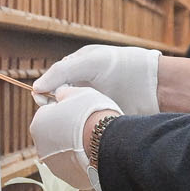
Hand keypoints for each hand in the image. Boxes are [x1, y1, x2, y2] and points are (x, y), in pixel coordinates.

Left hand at [30, 85, 119, 190]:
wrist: (106, 142)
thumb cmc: (91, 113)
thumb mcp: (76, 93)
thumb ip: (63, 93)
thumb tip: (60, 93)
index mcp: (38, 124)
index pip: (48, 114)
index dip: (64, 111)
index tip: (77, 111)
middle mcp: (40, 147)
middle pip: (54, 135)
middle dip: (66, 131)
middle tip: (85, 125)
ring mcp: (54, 166)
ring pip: (64, 153)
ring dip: (73, 147)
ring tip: (91, 140)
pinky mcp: (69, 178)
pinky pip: (75, 167)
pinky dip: (81, 161)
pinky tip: (93, 154)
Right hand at [34, 45, 159, 115]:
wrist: (154, 85)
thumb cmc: (123, 67)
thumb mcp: (89, 63)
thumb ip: (61, 72)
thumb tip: (35, 88)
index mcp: (77, 67)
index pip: (52, 81)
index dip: (45, 91)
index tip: (44, 100)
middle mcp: (83, 84)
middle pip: (58, 99)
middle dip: (55, 107)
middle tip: (62, 111)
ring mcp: (92, 100)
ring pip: (69, 113)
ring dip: (68, 118)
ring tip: (74, 119)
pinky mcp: (101, 116)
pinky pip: (83, 123)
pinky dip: (80, 126)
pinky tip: (82, 127)